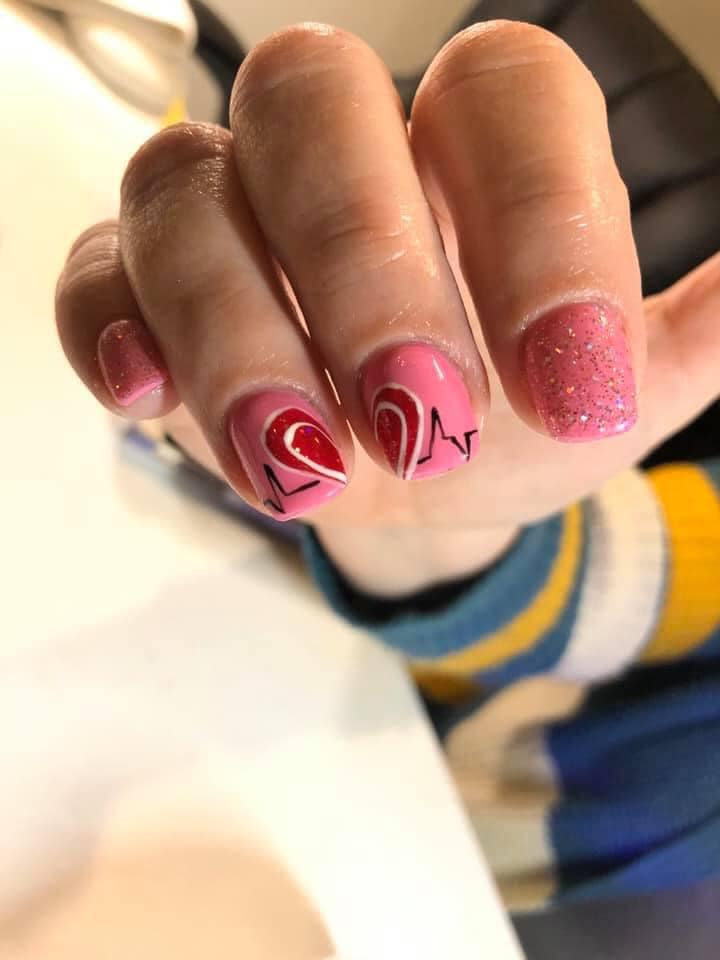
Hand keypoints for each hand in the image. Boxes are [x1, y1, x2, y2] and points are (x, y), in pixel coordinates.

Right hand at [56, 22, 719, 591]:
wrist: (410, 483)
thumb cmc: (508, 423)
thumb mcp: (611, 397)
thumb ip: (682, 341)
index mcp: (469, 149)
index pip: (505, 94)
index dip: (541, 220)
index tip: (573, 382)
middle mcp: (336, 151)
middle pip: (311, 102)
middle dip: (364, 263)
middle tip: (422, 416)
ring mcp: (222, 209)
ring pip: (184, 194)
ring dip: (238, 332)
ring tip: (304, 465)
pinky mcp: (132, 287)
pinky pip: (92, 276)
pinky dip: (110, 331)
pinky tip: (149, 400)